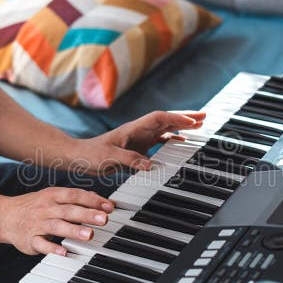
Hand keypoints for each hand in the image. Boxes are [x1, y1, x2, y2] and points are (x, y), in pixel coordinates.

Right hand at [0, 187, 113, 254]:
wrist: (2, 216)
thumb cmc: (33, 206)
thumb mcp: (52, 196)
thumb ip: (75, 198)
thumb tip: (100, 200)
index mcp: (53, 196)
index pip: (75, 195)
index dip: (93, 200)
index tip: (109, 207)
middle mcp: (46, 208)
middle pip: (68, 210)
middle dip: (87, 214)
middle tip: (103, 219)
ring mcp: (37, 224)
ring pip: (56, 226)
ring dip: (73, 230)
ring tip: (89, 235)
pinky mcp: (29, 240)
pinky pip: (41, 244)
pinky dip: (52, 248)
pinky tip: (63, 252)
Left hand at [78, 110, 205, 172]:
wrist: (78, 157)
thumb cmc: (90, 155)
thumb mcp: (109, 158)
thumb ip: (130, 160)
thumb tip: (151, 165)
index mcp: (133, 129)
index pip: (159, 119)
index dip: (176, 119)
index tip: (192, 122)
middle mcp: (138, 131)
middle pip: (166, 119)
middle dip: (185, 117)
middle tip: (205, 116)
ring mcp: (139, 138)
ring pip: (165, 128)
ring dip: (182, 125)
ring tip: (199, 125)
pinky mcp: (137, 147)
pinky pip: (159, 139)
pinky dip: (172, 137)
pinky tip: (181, 140)